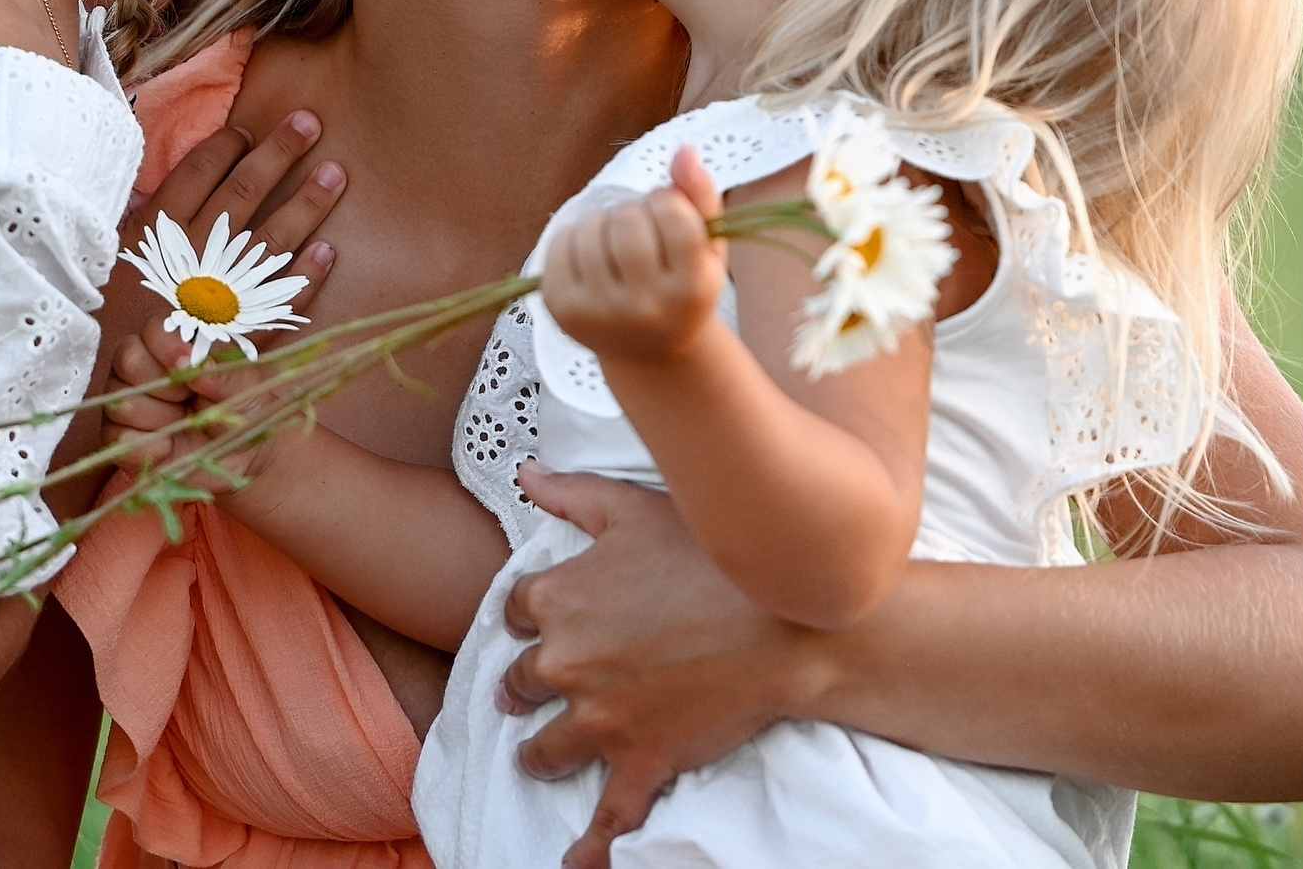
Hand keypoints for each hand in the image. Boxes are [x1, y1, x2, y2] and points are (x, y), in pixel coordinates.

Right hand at [61, 106, 344, 503]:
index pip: (194, 177)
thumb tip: (151, 193)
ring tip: (337, 173)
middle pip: (240, 196)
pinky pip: (278, 306)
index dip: (225, 150)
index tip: (249, 130)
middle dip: (277, 156)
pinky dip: (305, 280)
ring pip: (267, 241)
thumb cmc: (94, 334)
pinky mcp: (235, 339)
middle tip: (310, 123)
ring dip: (305, 205)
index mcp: (152, 238)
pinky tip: (331, 254)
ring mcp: (216, 299)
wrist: (99, 406)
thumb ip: (136, 235)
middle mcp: (187, 260)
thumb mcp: (107, 272)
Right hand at [96, 312, 292, 481]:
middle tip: (188, 398)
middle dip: (162, 384)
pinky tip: (168, 447)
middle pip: (127, 359)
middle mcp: (143, 367)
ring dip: (159, 417)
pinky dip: (147, 446)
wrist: (240, 456)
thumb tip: (195, 366)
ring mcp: (127, 401)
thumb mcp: (246, 388)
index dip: (167, 346)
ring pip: (121, 400)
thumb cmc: (240, 409)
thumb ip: (225, 373)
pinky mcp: (120, 438)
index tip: (186, 363)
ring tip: (183, 423)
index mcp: (173, 344)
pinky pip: (117, 437)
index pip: (153, 330)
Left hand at [498, 461, 808, 868]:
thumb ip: (570, 493)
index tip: (539, 618)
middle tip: (531, 689)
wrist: (788, 617)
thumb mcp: (633, 505)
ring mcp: (602, 718)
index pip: (514, 610)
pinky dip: (589, 848)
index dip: (528, 615)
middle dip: (527, 685)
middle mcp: (567, 661)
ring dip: (542, 751)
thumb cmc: (714, 551)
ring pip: (546, 748)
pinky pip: (608, 816)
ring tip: (542, 755)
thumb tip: (523, 472)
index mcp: (558, 597)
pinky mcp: (642, 761)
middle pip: (522, 682)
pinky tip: (575, 865)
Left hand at [540, 148, 725, 366]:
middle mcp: (646, 307)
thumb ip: (701, 195)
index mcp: (692, 291)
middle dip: (634, 211)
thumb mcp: (707, 248)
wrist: (649, 352)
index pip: (673, 215)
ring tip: (617, 244)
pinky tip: (592, 256)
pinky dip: (575, 235)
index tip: (669, 213)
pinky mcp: (563, 310)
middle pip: (627, 221)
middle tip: (642, 230)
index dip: (667, 201)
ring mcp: (600, 312)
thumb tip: (683, 149)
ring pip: (591, 228)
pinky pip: (560, 243)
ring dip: (603, 222)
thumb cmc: (682, 287)